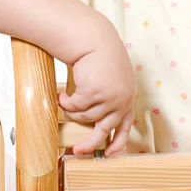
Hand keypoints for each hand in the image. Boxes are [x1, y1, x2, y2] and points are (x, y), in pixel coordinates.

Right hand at [58, 27, 136, 156]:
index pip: (126, 124)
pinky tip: (61, 94)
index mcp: (128, 94)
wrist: (93, 38)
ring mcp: (108, 97)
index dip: (118, 141)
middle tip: (77, 150)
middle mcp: (121, 98)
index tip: (110, 153)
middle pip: (105, 129)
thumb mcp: (113, 76)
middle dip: (90, 142)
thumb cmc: (100, 53)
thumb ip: (110, 95)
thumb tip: (95, 118)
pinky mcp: (93, 94)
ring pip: (84, 116)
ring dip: (72, 111)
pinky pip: (74, 108)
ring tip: (65, 101)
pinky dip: (66, 103)